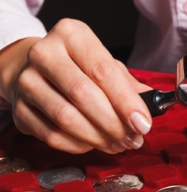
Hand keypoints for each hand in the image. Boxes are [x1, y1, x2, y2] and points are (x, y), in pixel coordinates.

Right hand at [0, 19, 151, 153]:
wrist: (33, 70)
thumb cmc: (78, 68)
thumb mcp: (106, 65)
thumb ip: (129, 86)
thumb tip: (152, 106)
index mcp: (72, 36)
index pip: (103, 72)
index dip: (126, 103)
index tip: (143, 124)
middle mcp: (45, 54)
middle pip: (84, 95)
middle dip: (114, 124)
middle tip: (133, 139)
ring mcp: (27, 82)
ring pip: (67, 119)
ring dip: (99, 138)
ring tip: (118, 144)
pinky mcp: (19, 110)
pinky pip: (53, 136)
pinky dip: (79, 145)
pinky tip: (94, 143)